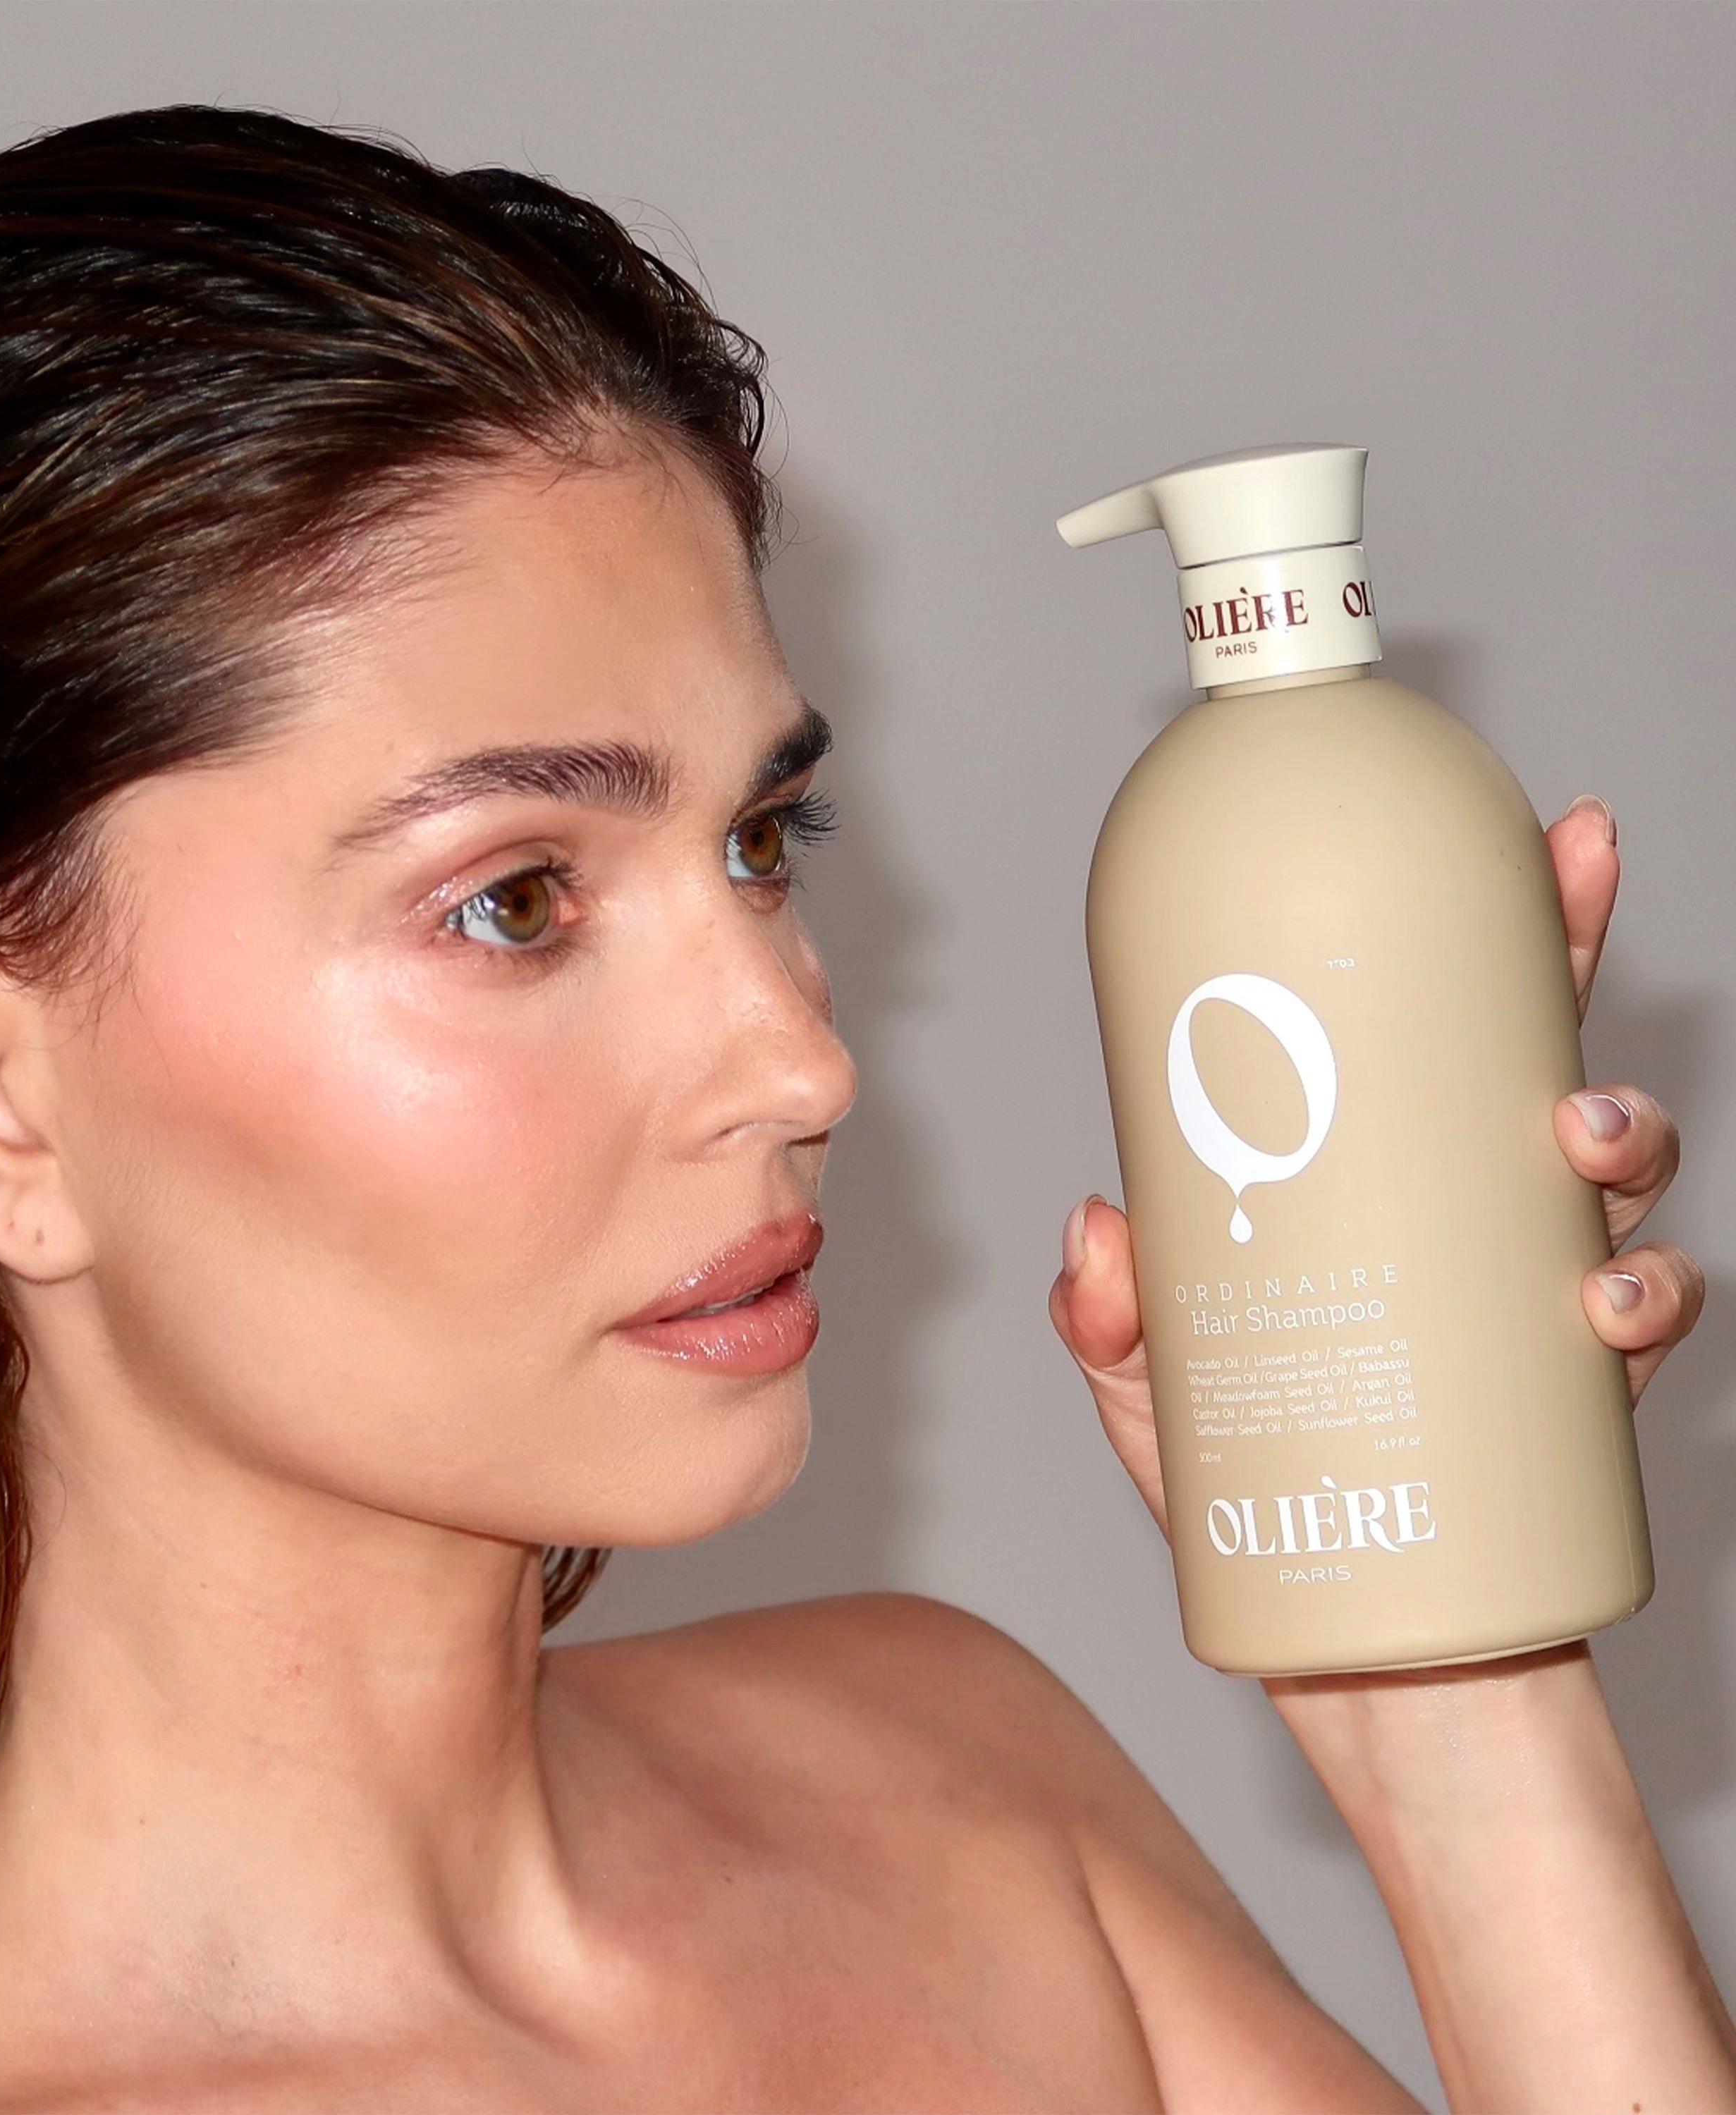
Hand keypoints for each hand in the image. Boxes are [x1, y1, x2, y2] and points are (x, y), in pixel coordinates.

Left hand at [1048, 791, 1705, 1548]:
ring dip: (1624, 1139)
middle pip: (1546, 1072)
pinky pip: (1643, 1325)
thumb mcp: (1148, 1389)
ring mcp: (1531, 1306)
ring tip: (1580, 1138)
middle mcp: (1469, 1225)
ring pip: (1619, 1186)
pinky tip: (1607, 1304)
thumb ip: (1102, 1315)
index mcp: (1381, 1187)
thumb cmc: (1250, 1497)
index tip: (1543, 836)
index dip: (1502, 931)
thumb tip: (1093, 1230)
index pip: (1444, 1035)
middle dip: (1577, 989)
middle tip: (1565, 933)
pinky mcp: (1575, 1403)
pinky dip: (1644, 1301)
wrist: (1339, 1652)